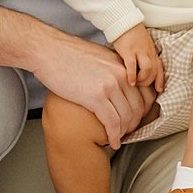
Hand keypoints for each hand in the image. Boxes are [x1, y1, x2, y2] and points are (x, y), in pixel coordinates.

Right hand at [31, 25, 145, 141]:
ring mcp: (109, 85)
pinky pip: (112, 123)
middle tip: (127, 132)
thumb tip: (117, 82)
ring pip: (126, 117)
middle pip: (138, 107)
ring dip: (124, 132)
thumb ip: (112, 69)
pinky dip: (114, 136)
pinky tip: (112, 142)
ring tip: (118, 138)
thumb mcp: (98, 56)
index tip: (136, 118)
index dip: (143, 110)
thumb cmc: (66, 53)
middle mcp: (121, 74)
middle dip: (134, 124)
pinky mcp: (95, 97)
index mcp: (122, 65)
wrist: (47, 50)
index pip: (145, 92)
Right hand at [112, 22, 164, 92]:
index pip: (160, 68)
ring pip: (148, 69)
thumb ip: (144, 55)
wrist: (124, 21)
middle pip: (155, 71)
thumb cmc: (132, 34)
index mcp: (152, 52)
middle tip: (140, 86)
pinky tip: (130, 82)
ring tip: (135, 83)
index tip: (159, 90)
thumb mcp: (143, 45)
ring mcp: (139, 51)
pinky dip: (132, 76)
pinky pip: (133, 66)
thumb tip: (141, 69)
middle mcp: (148, 52)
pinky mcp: (129, 51)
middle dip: (149, 82)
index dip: (160, 80)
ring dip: (142, 80)